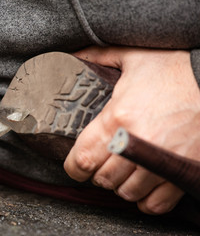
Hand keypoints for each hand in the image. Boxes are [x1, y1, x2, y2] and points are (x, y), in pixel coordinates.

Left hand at [64, 46, 199, 213]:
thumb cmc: (173, 68)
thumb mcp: (131, 56)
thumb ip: (97, 56)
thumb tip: (72, 53)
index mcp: (118, 117)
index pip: (82, 159)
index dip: (73, 166)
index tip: (75, 164)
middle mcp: (138, 144)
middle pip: (103, 178)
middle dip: (97, 173)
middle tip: (101, 162)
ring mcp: (163, 160)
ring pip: (127, 192)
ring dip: (120, 185)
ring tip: (122, 171)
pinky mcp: (184, 170)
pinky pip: (157, 202)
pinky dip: (145, 199)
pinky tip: (142, 185)